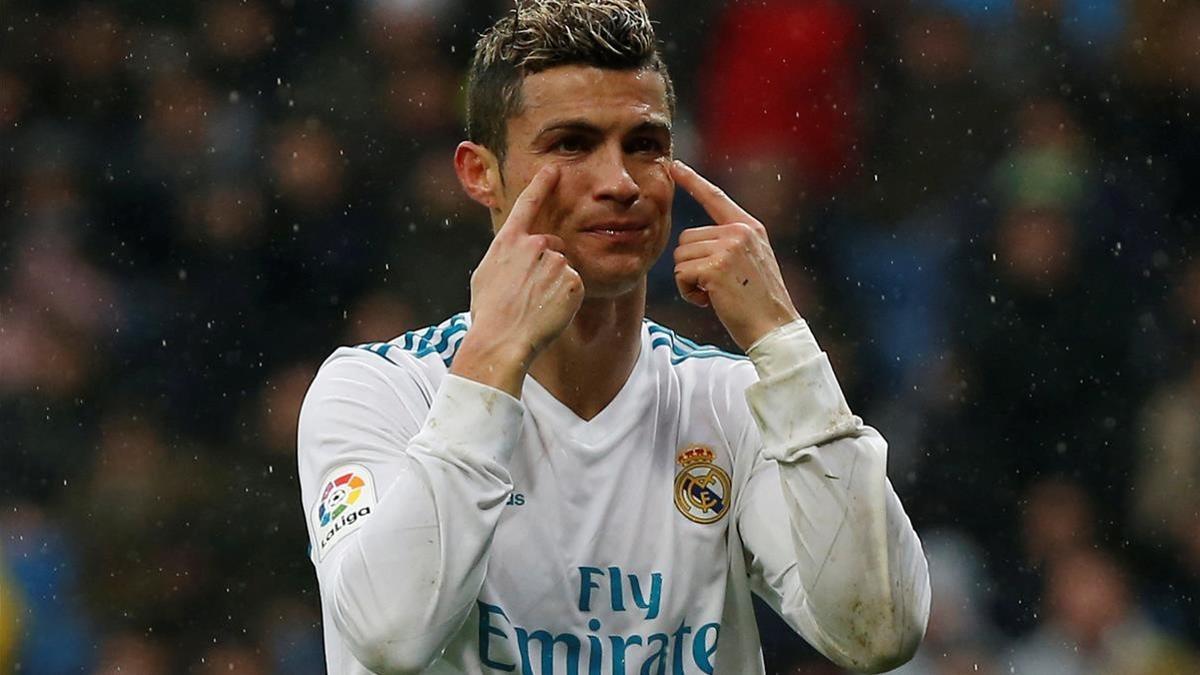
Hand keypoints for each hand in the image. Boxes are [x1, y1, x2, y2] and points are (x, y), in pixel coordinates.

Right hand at [450, 165, 584, 396]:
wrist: (501, 340)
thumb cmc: (488, 314)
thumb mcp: (486, 276)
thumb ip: (505, 256)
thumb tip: (514, 254)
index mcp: (508, 242)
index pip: (528, 204)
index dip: (542, 184)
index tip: (554, 168)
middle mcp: (533, 245)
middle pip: (552, 246)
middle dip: (546, 266)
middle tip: (529, 295)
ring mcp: (555, 261)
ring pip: (563, 267)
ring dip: (555, 284)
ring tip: (535, 305)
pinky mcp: (572, 279)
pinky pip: (575, 285)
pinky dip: (566, 299)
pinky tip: (549, 311)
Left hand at [670, 160, 800, 349]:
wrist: (775, 328)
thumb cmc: (758, 303)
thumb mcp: (751, 261)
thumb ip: (729, 244)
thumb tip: (693, 241)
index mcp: (749, 227)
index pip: (715, 198)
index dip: (692, 181)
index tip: (674, 165)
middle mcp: (739, 232)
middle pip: (685, 239)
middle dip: (691, 266)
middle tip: (716, 286)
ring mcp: (728, 248)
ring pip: (680, 258)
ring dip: (689, 281)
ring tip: (716, 294)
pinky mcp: (716, 268)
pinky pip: (681, 275)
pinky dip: (688, 293)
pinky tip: (710, 301)